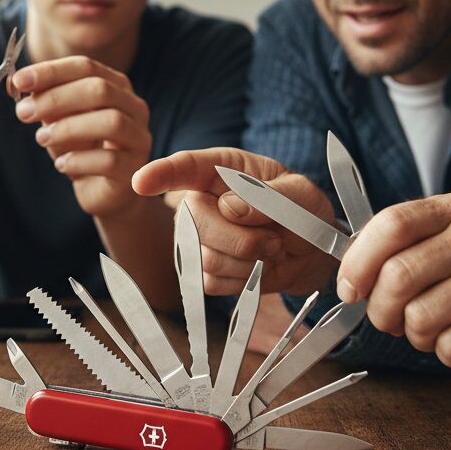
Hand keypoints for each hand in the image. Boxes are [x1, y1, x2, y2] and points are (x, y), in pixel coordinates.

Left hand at [12, 57, 150, 218]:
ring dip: (69, 128)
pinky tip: (61, 165)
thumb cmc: (82, 148)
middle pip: (101, 90)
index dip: (51, 71)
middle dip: (57, 98)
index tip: (19, 80)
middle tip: (24, 112)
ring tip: (41, 138)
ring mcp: (139, 138)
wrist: (104, 191)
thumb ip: (47, 100)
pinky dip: (79, 160)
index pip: (86, 67)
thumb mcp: (60, 120)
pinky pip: (110, 160)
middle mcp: (134, 108)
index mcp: (117, 87)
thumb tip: (21, 83)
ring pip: (111, 122)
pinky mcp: (134, 169)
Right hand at [132, 148, 337, 296]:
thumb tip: (230, 207)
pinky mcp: (200, 269)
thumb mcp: (301, 195)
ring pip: (207, 256)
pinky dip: (243, 280)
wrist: (309, 253)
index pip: (185, 167)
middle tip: (273, 236)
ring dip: (249, 260)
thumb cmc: (302, 212)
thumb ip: (271, 196)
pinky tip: (255, 266)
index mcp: (222, 170)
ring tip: (267, 248)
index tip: (141, 182)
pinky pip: (212, 282)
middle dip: (242, 236)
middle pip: (195, 219)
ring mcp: (196, 237)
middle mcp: (201, 201)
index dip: (161, 174)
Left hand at [337, 192, 450, 370]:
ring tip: (432, 327)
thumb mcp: (449, 240)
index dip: (358, 261)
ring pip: (420, 317)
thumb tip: (346, 275)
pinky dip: (444, 351)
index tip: (348, 287)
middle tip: (388, 319)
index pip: (391, 224)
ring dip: (414, 334)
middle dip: (380, 309)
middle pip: (398, 275)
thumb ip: (400, 248)